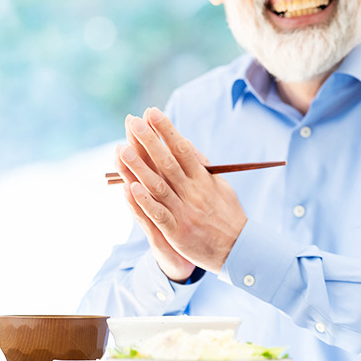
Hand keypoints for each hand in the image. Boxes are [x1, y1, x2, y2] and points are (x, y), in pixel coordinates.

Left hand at [117, 108, 246, 274]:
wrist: (237, 248)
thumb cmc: (227, 214)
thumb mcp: (220, 186)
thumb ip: (202, 167)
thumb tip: (186, 144)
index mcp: (203, 179)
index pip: (182, 148)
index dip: (167, 130)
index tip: (152, 112)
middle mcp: (193, 192)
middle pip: (168, 162)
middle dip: (150, 140)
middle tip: (133, 121)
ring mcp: (184, 211)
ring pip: (158, 186)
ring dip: (139, 168)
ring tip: (122, 150)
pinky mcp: (177, 231)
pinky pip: (159, 214)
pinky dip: (145, 202)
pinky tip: (131, 189)